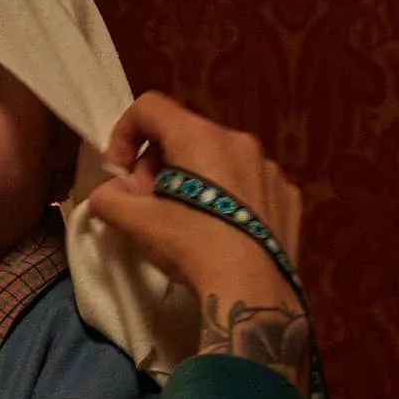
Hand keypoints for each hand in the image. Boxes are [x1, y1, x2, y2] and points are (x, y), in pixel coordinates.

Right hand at [87, 92, 309, 388]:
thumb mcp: (135, 222)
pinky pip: (250, 183)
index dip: (125, 133)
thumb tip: (111, 192)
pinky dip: (230, 198)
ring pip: (218, 160)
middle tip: (151, 204)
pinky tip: (225, 232)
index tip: (122, 172)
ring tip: (190, 222)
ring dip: (195, 180)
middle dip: (158, 163)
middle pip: (184, 134)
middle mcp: (239, 141)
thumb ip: (108, 197)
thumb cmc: (191, 246)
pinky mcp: (290, 196)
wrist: (254, 291)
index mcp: (199, 136)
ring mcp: (271, 168)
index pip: (150, 107)